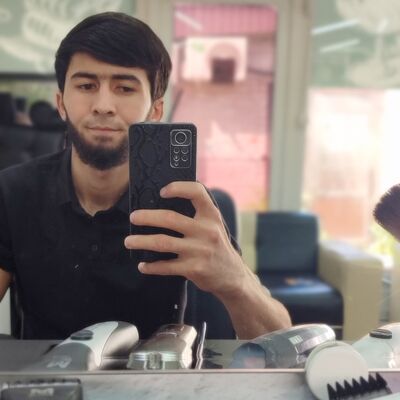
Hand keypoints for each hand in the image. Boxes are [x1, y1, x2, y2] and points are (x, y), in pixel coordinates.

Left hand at [124, 181, 246, 296]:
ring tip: (129, 241)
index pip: (197, 192)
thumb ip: (197, 216)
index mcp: (211, 216)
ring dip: (141, 241)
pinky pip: (166, 266)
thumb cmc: (217, 246)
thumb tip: (162, 206)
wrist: (233, 276)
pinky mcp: (194, 269)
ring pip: (162, 242)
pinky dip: (151, 266)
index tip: (162, 191)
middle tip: (133, 218)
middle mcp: (207, 231)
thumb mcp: (214, 226)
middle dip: (146, 217)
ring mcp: (200, 250)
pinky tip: (143, 265)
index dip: (178, 188)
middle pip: (170, 219)